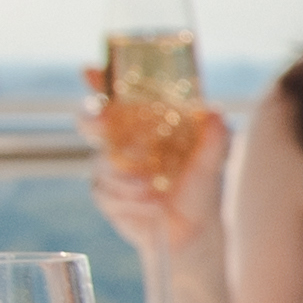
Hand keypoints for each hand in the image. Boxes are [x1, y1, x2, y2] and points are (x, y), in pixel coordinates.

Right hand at [80, 63, 224, 250]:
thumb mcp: (213, 162)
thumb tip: (215, 112)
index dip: (97, 79)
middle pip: (90, 121)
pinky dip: (129, 201)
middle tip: (104, 124)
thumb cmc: (202, 189)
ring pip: (100, 163)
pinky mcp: (106, 194)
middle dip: (92, 120)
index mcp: (145, 124)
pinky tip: (152, 206)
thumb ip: (215, 138)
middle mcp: (123, 141)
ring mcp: (110, 167)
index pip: (116, 94)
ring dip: (126, 178)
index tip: (88, 71)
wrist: (194, 232)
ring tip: (155, 189)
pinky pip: (104, 193)